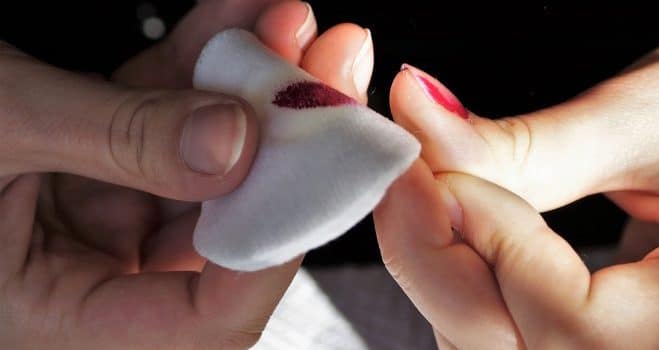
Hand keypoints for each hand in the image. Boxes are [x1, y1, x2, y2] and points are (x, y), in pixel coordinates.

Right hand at [0, 1, 373, 348]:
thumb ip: (114, 138)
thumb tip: (234, 142)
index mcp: (50, 321)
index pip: (203, 324)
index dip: (269, 250)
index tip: (315, 167)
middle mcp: (80, 278)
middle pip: (218, 229)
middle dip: (281, 143)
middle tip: (323, 70)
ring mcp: (87, 216)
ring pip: (199, 161)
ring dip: (247, 87)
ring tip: (289, 23)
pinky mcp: (87, 157)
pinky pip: (159, 115)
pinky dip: (195, 63)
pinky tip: (238, 17)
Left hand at [375, 25, 658, 348]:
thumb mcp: (658, 117)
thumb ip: (531, 145)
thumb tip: (419, 120)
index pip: (570, 324)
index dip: (490, 240)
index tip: (438, 159)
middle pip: (504, 345)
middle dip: (432, 252)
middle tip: (403, 161)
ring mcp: (614, 347)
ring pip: (485, 340)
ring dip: (435, 258)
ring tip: (423, 177)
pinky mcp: (581, 326)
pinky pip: (496, 319)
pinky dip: (455, 263)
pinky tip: (450, 207)